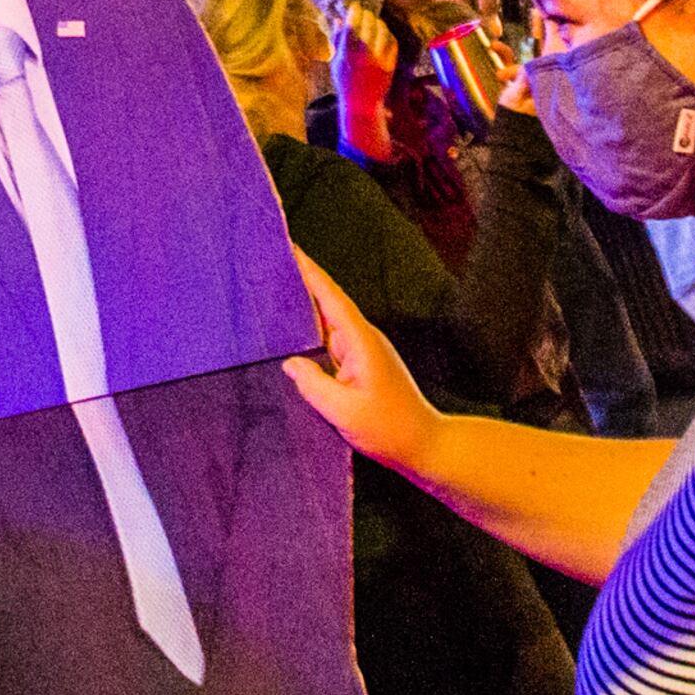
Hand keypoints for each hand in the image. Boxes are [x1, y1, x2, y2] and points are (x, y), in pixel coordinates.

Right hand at [281, 245, 440, 478]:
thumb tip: (290, 363)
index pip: (330, 297)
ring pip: (326, 323)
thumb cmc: (389, 429)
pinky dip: (310, 333)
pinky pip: (329, 342)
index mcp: (360, 341)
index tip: (289, 247)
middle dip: (300, 282)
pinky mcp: (359, 367)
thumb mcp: (345, 411)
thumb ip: (313, 385)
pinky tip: (292, 336)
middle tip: (270, 264)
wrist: (424, 447)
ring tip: (272, 293)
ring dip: (303, 307)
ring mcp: (362, 353)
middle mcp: (361, 339)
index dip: (309, 271)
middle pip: (326, 303)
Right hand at [321, 0, 400, 160]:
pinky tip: (384, 33)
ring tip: (375, 21)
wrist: (362, 105)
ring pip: (382, 33)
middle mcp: (363, 58)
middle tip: (366, 11)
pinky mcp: (390, 66)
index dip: (354, 13)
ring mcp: (378, 62)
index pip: (351, 28)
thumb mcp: (336, 63)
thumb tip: (338, 19)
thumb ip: (337, 41)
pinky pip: (392, 44)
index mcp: (346, 56)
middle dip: (367, 15)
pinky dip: (388, 35)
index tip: (355, 6)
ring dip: (379, 23)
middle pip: (368, 27)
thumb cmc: (345, 82)